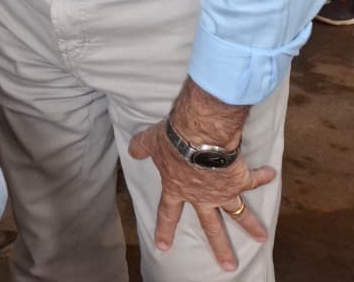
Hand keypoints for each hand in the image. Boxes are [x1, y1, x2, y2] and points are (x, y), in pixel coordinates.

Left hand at [128, 121, 273, 271]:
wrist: (199, 136)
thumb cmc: (172, 140)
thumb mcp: (150, 142)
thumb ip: (140, 147)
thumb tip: (133, 150)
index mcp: (178, 189)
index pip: (168, 213)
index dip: (164, 230)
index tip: (163, 247)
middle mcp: (201, 197)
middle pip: (211, 227)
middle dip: (220, 248)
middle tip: (228, 267)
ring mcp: (222, 191)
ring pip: (238, 213)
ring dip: (251, 225)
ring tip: (262, 238)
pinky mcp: (238, 179)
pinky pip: (252, 179)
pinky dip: (262, 176)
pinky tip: (271, 174)